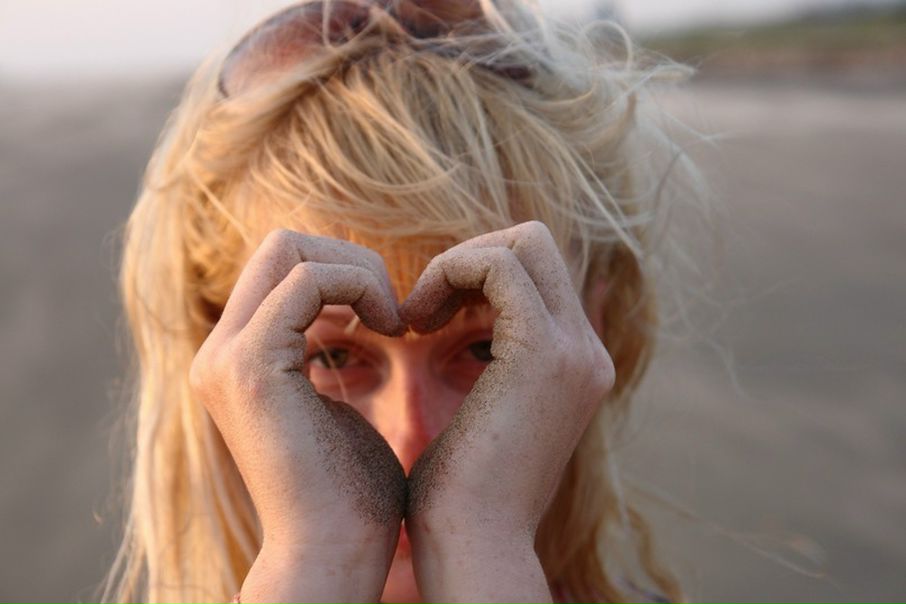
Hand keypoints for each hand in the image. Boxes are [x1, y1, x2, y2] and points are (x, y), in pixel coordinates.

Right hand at [189, 229, 406, 601]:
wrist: (337, 552)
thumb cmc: (354, 490)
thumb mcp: (337, 402)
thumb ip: (328, 351)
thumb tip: (351, 308)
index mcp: (238, 358)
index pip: (282, 265)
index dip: (343, 271)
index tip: (387, 315)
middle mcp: (220, 352)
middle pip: (282, 243)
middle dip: (351, 261)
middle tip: (392, 312)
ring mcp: (228, 357)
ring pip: (291, 248)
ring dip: (360, 273)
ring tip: (394, 323)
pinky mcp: (252, 366)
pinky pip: (309, 280)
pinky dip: (360, 288)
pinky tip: (392, 329)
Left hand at [399, 221, 615, 600]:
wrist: (472, 546)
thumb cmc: (459, 495)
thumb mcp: (482, 415)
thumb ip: (491, 368)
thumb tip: (461, 326)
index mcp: (576, 365)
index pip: (538, 273)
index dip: (478, 275)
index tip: (430, 316)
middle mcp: (587, 351)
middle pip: (536, 244)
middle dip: (470, 258)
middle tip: (424, 309)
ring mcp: (575, 349)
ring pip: (523, 243)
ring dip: (456, 264)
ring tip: (416, 317)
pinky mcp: (545, 351)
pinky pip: (497, 265)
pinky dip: (448, 274)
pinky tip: (415, 323)